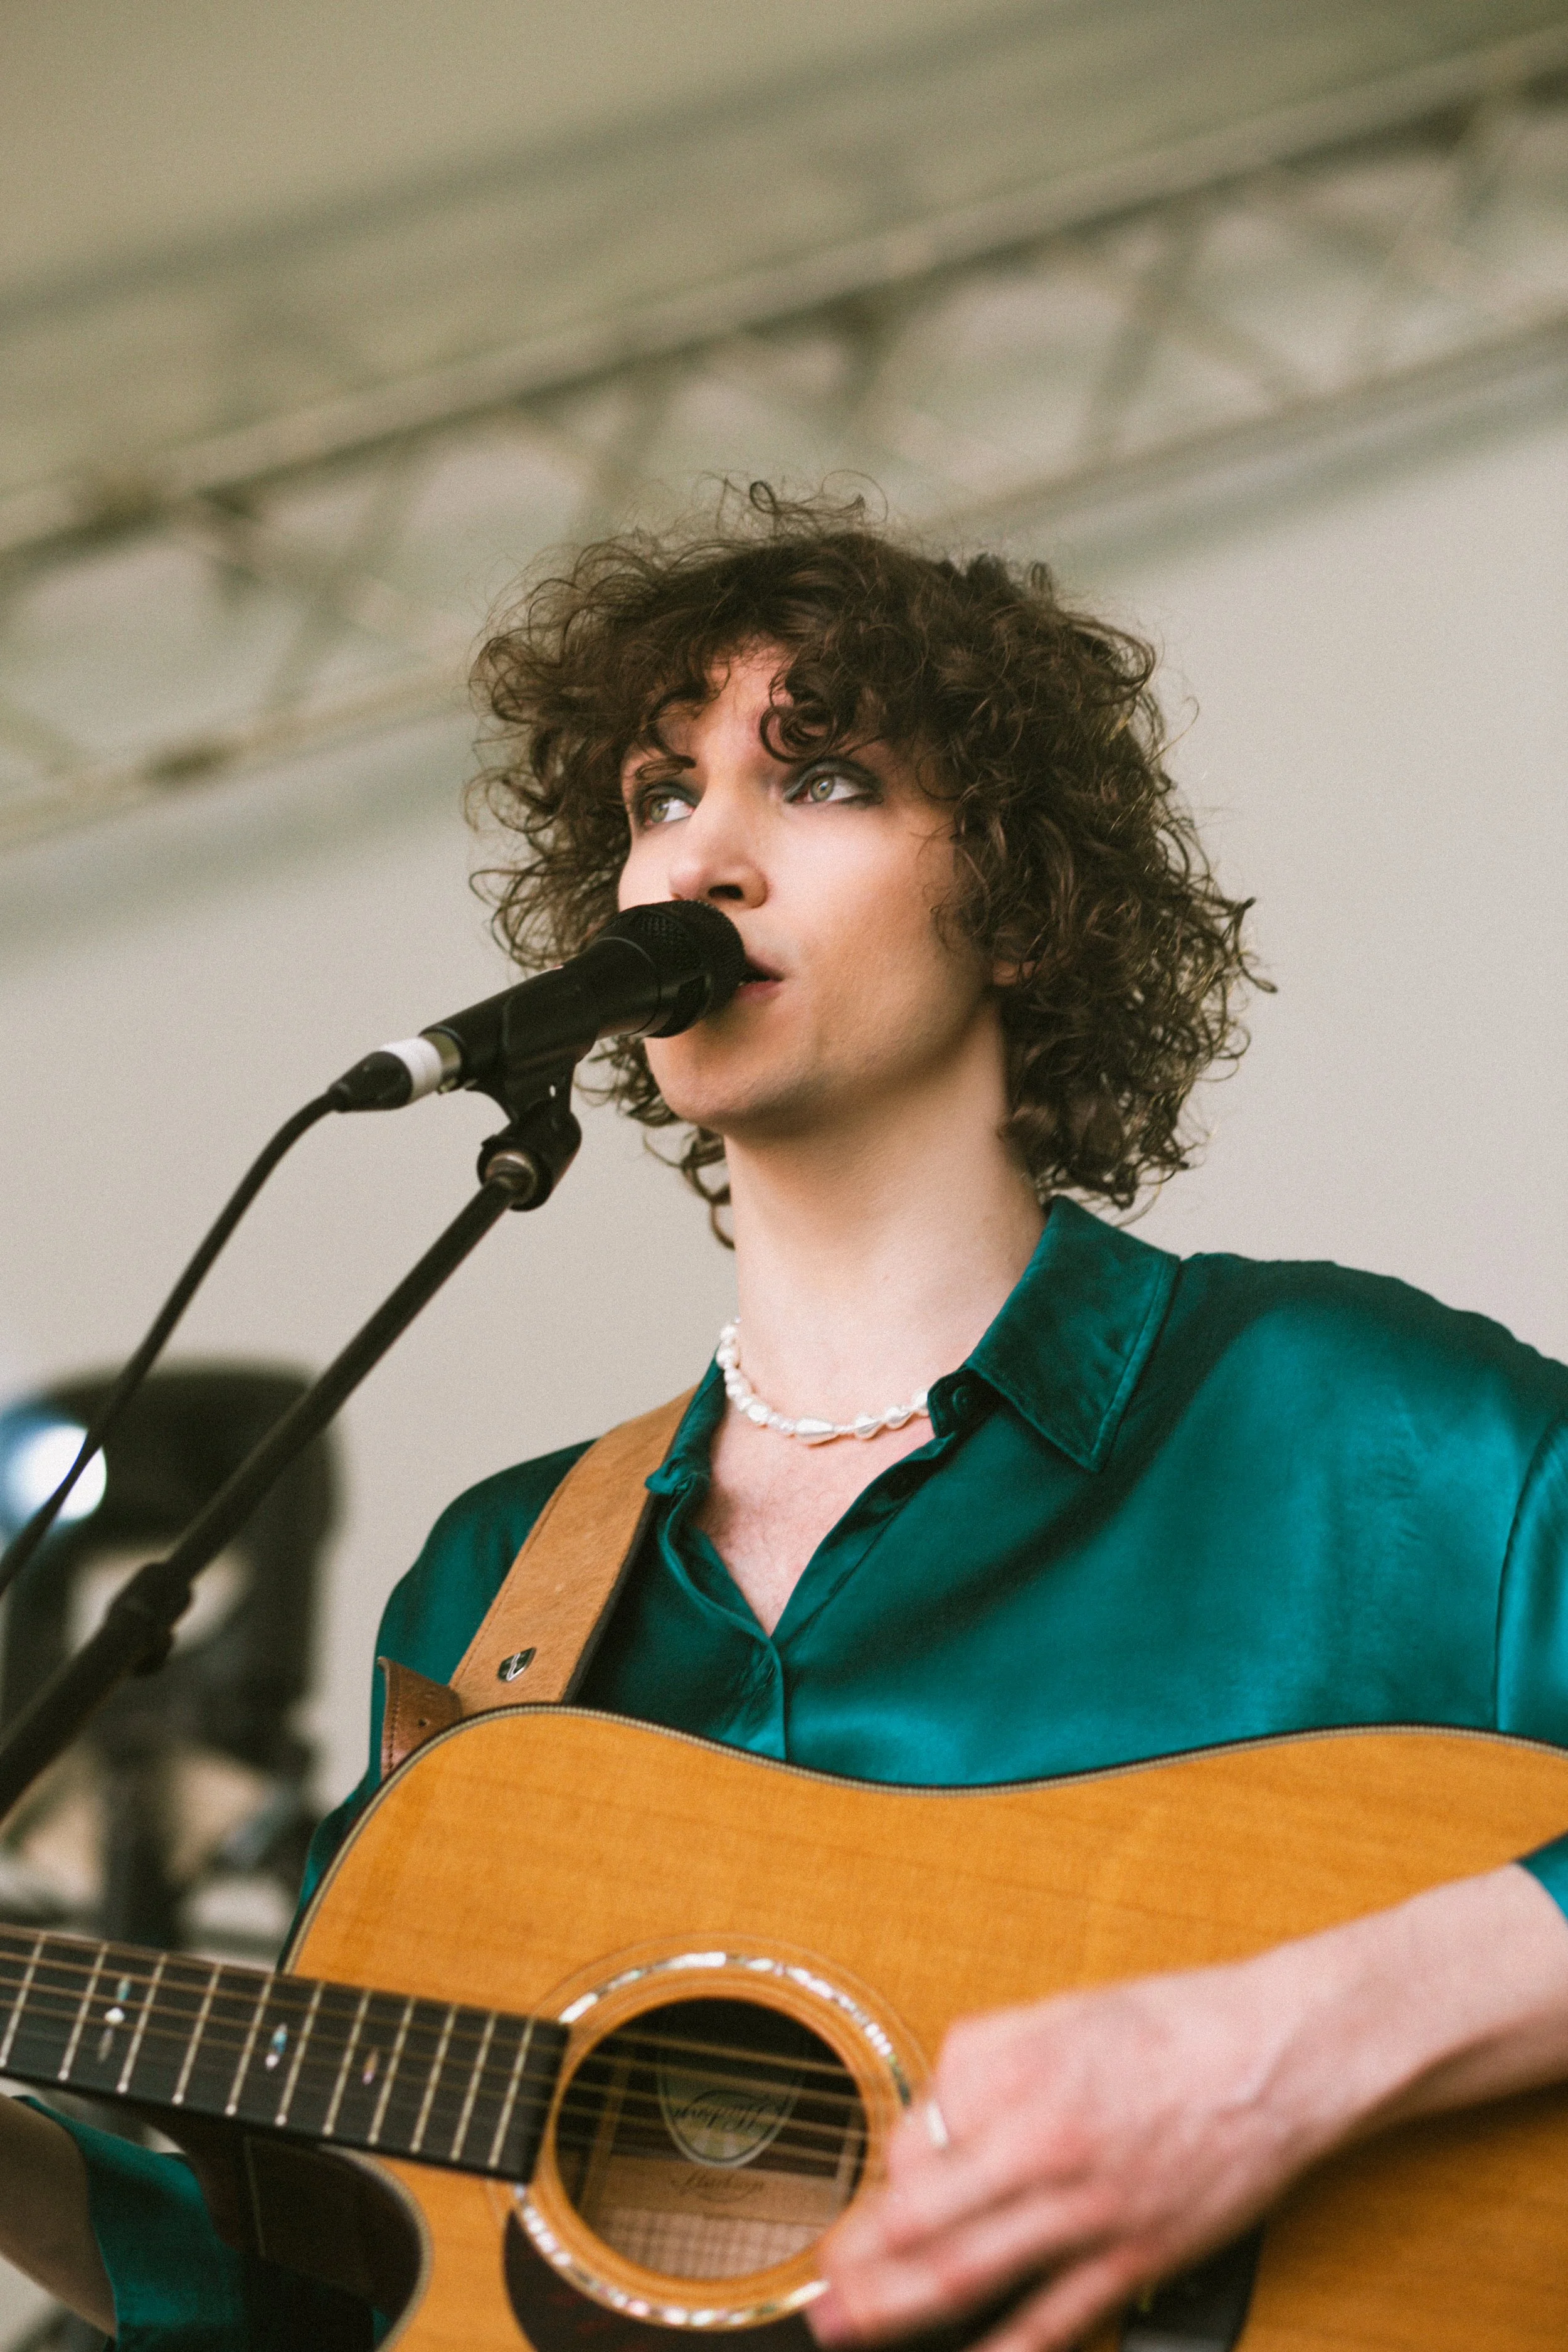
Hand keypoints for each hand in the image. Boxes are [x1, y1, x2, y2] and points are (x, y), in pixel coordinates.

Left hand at [808, 1866, 1567, 2351]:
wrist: (1278, 2054)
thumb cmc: (1175, 2025)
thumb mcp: (1063, 2012)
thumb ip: (991, 2057)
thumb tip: (938, 2105)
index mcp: (1016, 2071)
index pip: (916, 2136)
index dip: (887, 2173)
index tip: (873, 2193)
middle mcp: (1041, 2142)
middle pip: (921, 2218)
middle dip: (858, 2262)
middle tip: (816, 2292)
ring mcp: (1087, 2208)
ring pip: (968, 2272)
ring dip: (897, 2309)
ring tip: (851, 2328)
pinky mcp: (1135, 2256)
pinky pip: (1055, 2319)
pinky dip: (1004, 2350)